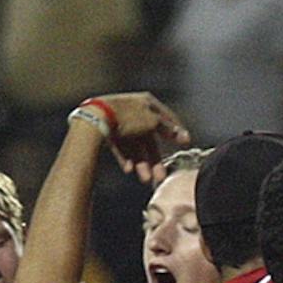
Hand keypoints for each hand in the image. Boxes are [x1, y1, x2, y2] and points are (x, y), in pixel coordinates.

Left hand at [75, 92, 190, 183]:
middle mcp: (135, 111)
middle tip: (160, 176)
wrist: (96, 119)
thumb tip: (183, 134)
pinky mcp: (108, 131)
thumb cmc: (128, 117)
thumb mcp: (153, 123)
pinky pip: (121, 147)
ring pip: (135, 146)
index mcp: (147, 103)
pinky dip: (126, 158)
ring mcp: (121, 121)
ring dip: (141, 164)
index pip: (166, 118)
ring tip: (144, 179)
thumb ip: (168, 129)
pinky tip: (128, 169)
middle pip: (149, 138)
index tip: (185, 143)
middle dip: (155, 159)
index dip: (176, 131)